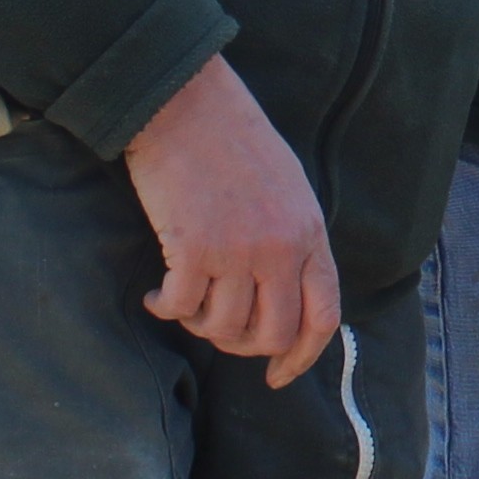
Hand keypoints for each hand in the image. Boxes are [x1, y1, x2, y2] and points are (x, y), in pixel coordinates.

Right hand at [122, 58, 341, 388]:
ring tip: (183, 302)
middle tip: (215, 329)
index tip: (279, 376)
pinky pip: (180, 308)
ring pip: (224, 328)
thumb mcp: (287, 186)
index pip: (323, 316)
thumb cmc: (232, 139)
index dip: (302, 357)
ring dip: (198, 325)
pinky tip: (155, 296)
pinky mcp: (193, 248)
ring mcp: (239, 251)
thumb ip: (293, 240)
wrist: (186, 102)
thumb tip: (284, 295)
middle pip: (272, 334)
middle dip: (241, 346)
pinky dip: (165, 310)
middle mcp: (281, 249)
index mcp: (309, 233)